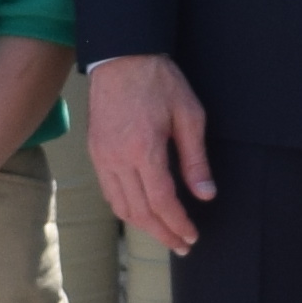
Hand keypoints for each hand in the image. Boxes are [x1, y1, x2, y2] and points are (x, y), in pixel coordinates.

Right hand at [89, 58, 213, 255]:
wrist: (121, 57)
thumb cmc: (160, 81)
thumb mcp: (189, 115)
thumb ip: (196, 159)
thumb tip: (205, 194)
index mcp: (144, 150)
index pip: (162, 202)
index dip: (177, 224)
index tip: (191, 236)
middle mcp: (118, 159)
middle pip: (140, 212)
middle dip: (162, 233)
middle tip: (182, 245)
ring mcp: (102, 157)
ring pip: (120, 206)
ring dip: (143, 226)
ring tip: (164, 234)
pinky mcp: (95, 152)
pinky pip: (109, 192)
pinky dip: (126, 208)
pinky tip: (141, 212)